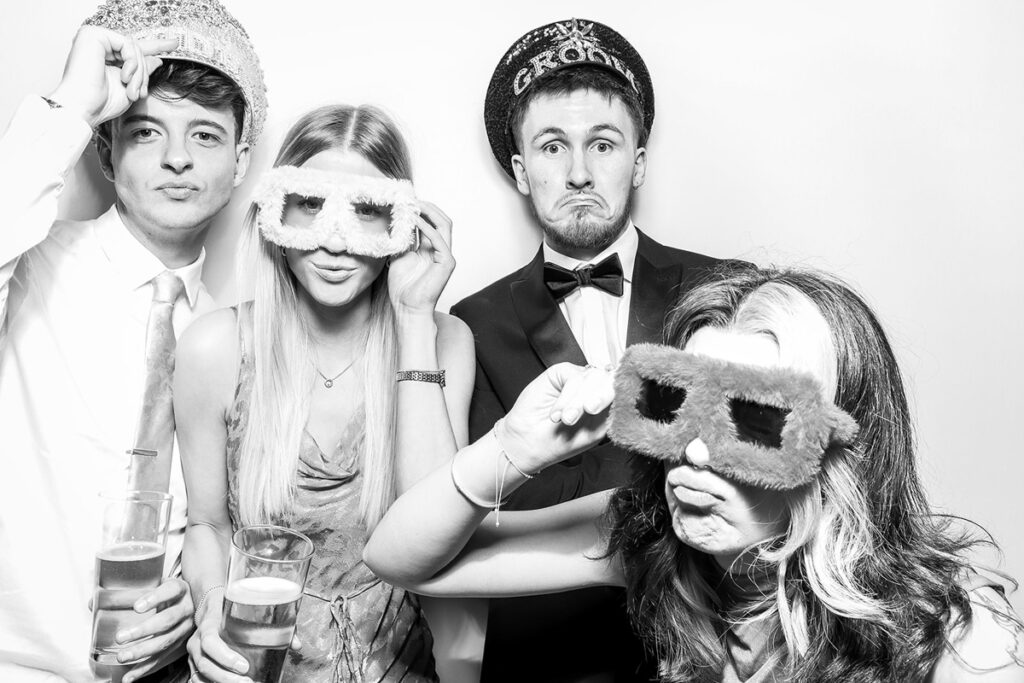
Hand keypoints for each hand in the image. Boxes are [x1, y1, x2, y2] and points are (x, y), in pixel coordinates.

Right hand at [47, 26, 177, 127]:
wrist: (83, 109)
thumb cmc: (101, 103)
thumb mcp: (130, 86)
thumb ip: (141, 70)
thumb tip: (157, 59)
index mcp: (104, 55)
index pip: (132, 48)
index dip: (155, 46)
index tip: (174, 44)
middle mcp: (98, 44)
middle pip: (137, 50)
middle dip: (144, 74)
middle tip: (139, 93)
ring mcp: (94, 37)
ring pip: (135, 48)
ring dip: (139, 73)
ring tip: (131, 90)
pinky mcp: (93, 34)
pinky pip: (128, 44)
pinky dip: (132, 63)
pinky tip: (124, 77)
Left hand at [112, 578, 194, 682]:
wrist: (191, 602)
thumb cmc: (167, 593)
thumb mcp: (155, 585)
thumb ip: (129, 592)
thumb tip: (92, 603)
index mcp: (180, 589)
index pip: (171, 591)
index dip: (155, 598)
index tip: (136, 607)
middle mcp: (186, 608)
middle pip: (167, 620)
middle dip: (143, 630)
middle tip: (120, 637)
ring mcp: (186, 628)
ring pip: (166, 641)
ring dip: (142, 651)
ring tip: (122, 657)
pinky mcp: (181, 645)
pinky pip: (164, 659)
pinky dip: (145, 669)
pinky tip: (129, 676)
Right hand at [187, 589, 301, 682]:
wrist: (210, 606)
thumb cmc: (233, 609)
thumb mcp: (250, 610)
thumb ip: (275, 625)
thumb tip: (297, 644)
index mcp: (209, 624)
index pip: (210, 642)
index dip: (225, 656)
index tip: (244, 666)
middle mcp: (197, 641)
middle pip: (205, 664)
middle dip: (226, 678)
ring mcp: (194, 654)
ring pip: (200, 675)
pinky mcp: (194, 664)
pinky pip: (197, 679)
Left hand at [387, 201, 454, 316]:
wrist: (407, 308)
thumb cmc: (403, 287)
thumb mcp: (397, 256)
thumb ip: (400, 240)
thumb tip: (393, 221)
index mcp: (431, 248)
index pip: (431, 222)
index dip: (420, 210)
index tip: (405, 200)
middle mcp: (441, 250)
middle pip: (441, 219)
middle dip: (428, 207)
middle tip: (411, 198)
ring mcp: (446, 256)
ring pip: (444, 224)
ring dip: (429, 212)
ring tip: (414, 204)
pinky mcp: (447, 262)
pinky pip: (438, 239)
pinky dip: (426, 227)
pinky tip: (414, 220)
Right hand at [502, 363, 613, 471]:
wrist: (529, 443)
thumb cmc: (562, 442)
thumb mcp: (596, 430)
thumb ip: (613, 410)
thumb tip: (624, 392)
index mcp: (606, 402)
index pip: (622, 388)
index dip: (620, 393)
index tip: (613, 407)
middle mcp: (594, 388)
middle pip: (610, 380)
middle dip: (599, 398)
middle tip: (589, 411)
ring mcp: (578, 379)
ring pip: (593, 378)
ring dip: (578, 401)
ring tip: (566, 419)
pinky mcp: (562, 373)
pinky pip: (574, 377)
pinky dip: (566, 397)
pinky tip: (557, 413)